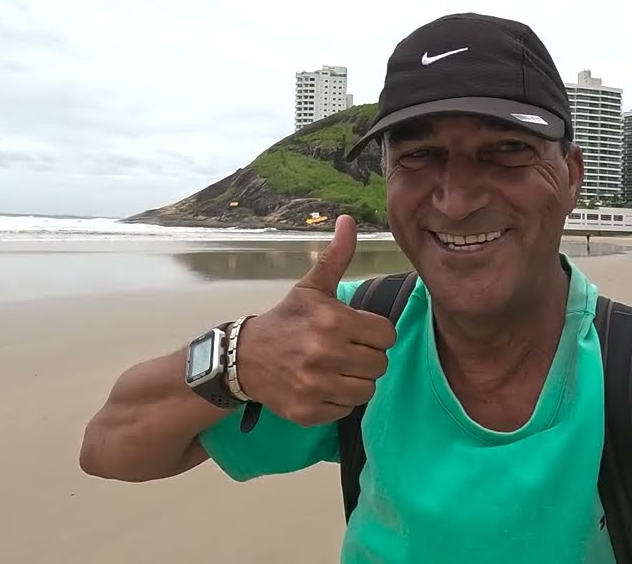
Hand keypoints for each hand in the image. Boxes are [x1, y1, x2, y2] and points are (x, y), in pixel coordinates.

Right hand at [234, 214, 397, 426]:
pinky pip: (346, 410)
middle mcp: (327, 354)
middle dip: (366, 357)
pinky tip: (322, 385)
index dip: (374, 333)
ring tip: (336, 369)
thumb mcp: (311, 287)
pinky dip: (338, 401)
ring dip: (355, 380)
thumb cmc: (286, 320)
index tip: (356, 332)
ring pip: (367, 390)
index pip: (386, 335)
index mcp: (334, 321)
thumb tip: (348, 220)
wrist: (244, 358)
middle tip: (345, 351)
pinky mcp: (308, 411)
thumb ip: (336, 257)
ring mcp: (317, 385)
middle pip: (380, 364)